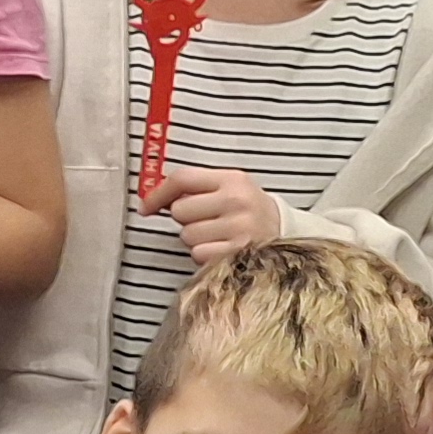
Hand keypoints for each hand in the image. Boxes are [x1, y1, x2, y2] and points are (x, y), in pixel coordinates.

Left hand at [148, 163, 284, 256]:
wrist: (287, 233)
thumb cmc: (248, 210)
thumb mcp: (231, 188)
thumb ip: (195, 187)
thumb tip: (149, 200)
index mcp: (233, 179)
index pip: (182, 179)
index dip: (157, 193)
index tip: (146, 207)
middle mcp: (237, 201)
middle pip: (180, 211)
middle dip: (186, 219)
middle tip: (207, 221)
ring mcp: (240, 228)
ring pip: (187, 235)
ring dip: (196, 238)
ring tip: (219, 235)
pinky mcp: (239, 254)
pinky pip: (198, 254)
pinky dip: (205, 255)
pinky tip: (223, 248)